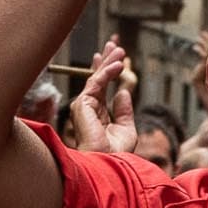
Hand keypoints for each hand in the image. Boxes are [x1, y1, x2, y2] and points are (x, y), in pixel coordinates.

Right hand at [60, 39, 135, 153]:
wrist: (107, 163)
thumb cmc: (115, 153)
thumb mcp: (126, 128)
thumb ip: (124, 110)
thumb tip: (122, 92)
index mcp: (97, 113)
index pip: (102, 87)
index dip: (108, 71)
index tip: (116, 58)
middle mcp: (87, 108)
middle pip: (96, 78)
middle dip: (105, 60)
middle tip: (114, 44)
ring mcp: (83, 106)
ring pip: (96, 78)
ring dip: (108, 62)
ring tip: (119, 49)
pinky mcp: (82, 104)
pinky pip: (97, 83)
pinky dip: (108, 72)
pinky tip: (119, 65)